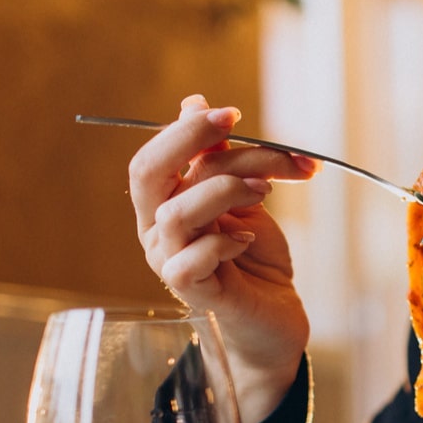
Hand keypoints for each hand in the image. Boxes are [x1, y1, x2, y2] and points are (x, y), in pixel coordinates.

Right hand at [130, 96, 315, 422]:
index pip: (156, 155)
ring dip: (223, 188)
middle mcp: (158, 230)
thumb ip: (220, 158)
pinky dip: (223, 242)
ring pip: (175, 212)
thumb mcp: (245, 199)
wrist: (275, 319)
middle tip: (235, 123)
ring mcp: (169, 262)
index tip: (233, 113)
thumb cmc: (256, 260)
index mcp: (166, 202)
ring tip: (264, 190)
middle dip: (188, 139)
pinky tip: (248, 239)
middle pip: (147, 173)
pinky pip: (188, 261)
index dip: (187, 128)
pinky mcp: (192, 293)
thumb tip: (193, 103)